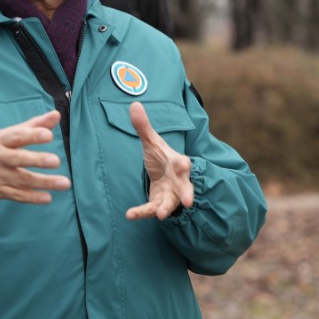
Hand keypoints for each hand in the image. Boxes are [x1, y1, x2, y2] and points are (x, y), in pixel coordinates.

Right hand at [0, 110, 70, 202]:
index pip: (17, 136)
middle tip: (55, 161)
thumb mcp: (6, 134)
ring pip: (22, 179)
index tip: (48, 134)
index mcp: (0, 139)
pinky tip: (47, 197)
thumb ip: (33, 125)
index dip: (32, 135)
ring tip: (64, 182)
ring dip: (43, 182)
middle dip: (37, 160)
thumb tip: (56, 115)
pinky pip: (17, 195)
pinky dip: (32, 197)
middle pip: (18, 158)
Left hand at [125, 102, 193, 220]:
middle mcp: (177, 181)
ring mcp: (170, 194)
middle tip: (188, 201)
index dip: (184, 165)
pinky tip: (129, 215)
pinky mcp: (159, 203)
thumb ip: (143, 126)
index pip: (182, 163)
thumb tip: (134, 104)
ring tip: (161, 215)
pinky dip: (141, 213)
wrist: (165, 178)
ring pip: (170, 203)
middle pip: (185, 188)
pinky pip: (151, 209)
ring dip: (165, 208)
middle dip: (187, 193)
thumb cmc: (162, 159)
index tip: (185, 165)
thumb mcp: (152, 142)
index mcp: (177, 163)